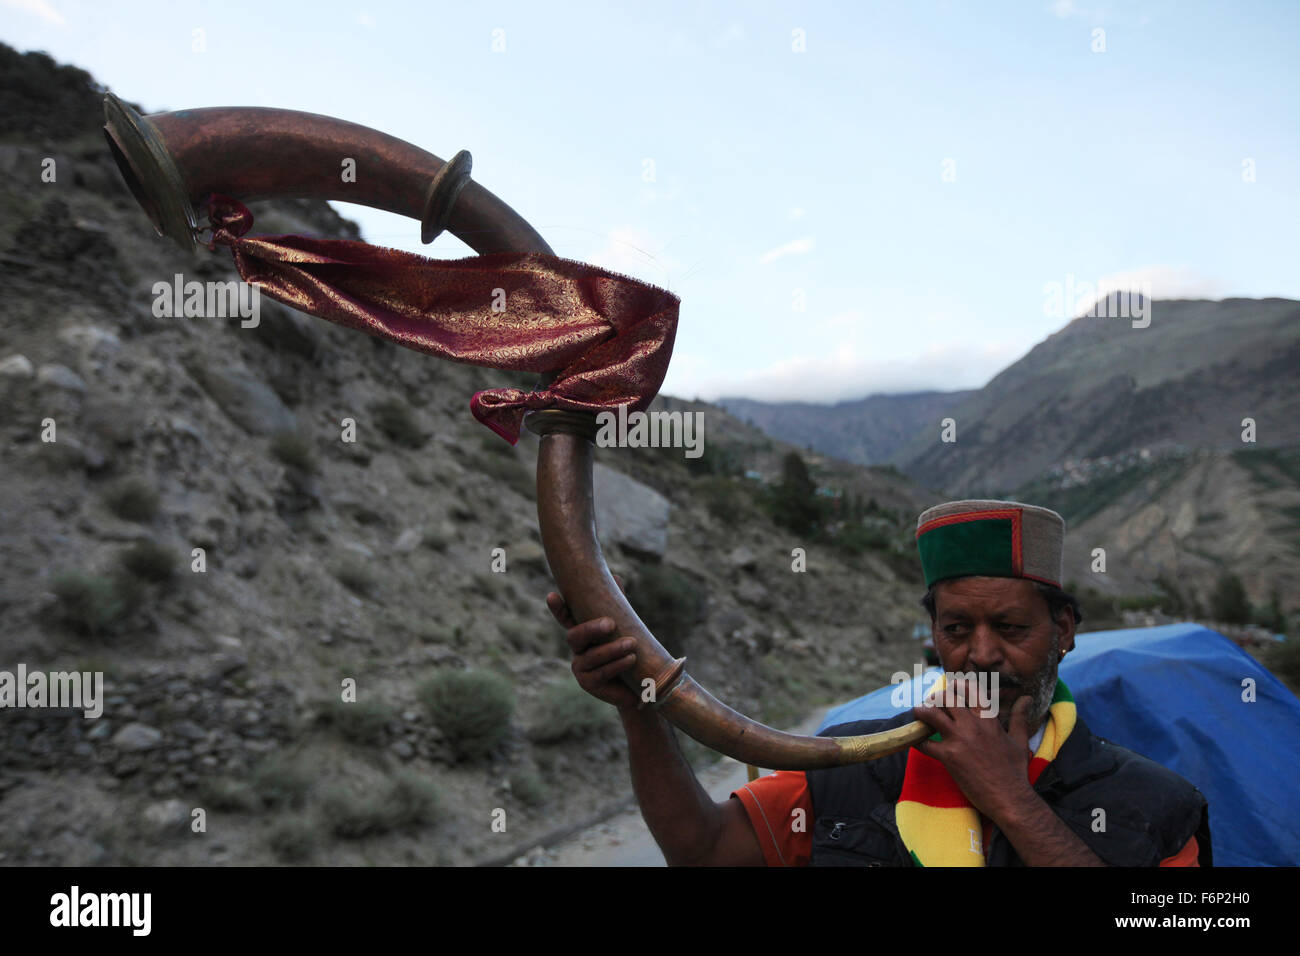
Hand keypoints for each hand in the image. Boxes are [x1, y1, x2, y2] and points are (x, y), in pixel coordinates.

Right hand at [546, 576, 639, 711]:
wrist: (640, 683)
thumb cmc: (630, 651)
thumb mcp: (625, 626)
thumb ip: (618, 605)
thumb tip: (615, 577)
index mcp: (584, 632)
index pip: (567, 618)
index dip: (558, 608)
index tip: (552, 595)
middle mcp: (578, 649)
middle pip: (575, 636)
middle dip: (591, 629)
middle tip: (611, 624)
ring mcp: (580, 667)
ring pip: (591, 656)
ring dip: (612, 649)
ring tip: (632, 644)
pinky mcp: (588, 684)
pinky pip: (601, 673)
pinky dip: (616, 664)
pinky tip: (630, 659)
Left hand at [910, 677, 1036, 822]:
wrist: (1010, 798)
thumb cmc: (1015, 771)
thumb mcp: (1020, 740)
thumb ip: (1019, 717)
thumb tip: (1027, 698)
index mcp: (989, 720)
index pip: (971, 690)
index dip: (959, 684)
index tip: (952, 686)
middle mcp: (972, 726)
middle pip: (947, 698)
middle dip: (936, 697)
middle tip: (932, 702)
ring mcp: (959, 740)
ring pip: (932, 715)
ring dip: (922, 712)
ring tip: (918, 713)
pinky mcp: (949, 757)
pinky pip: (925, 744)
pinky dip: (917, 741)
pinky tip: (915, 741)